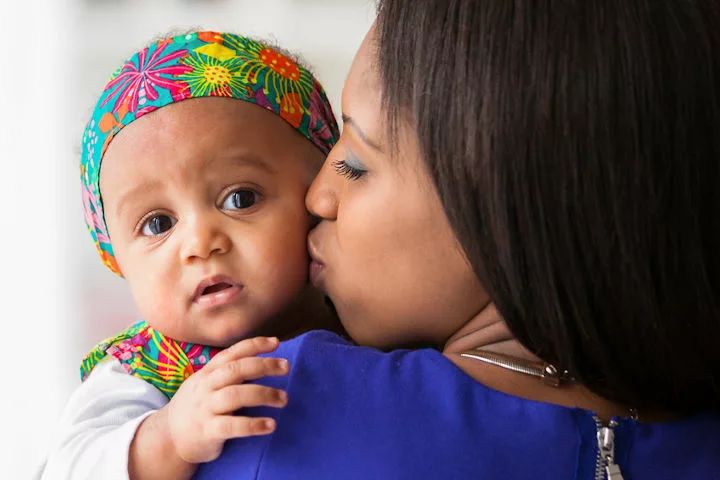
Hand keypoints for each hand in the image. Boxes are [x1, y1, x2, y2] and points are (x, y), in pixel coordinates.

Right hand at [166, 336, 288, 463]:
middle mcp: (205, 387)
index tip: (276, 343)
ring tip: (284, 398)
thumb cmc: (198, 406)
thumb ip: (228, 373)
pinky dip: (253, 424)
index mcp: (208, 373)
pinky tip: (270, 424)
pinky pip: (232, 426)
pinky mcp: (207, 431)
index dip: (254, 345)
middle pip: (236, 370)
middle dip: (263, 366)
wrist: (169, 438)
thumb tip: (262, 361)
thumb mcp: (207, 383)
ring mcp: (205, 408)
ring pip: (235, 395)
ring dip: (264, 394)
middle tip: (286, 367)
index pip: (232, 353)